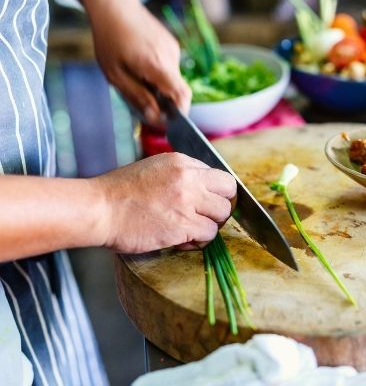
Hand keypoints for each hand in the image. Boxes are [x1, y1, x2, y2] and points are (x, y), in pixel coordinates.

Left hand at [86, 0, 190, 126]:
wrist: (115, 7)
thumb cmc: (110, 40)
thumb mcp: (116, 75)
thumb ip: (138, 97)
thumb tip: (154, 118)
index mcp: (157, 66)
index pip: (182, 95)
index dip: (181, 112)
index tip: (171, 122)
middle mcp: (170, 58)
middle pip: (176, 89)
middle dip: (164, 100)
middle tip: (145, 102)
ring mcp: (172, 49)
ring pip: (172, 78)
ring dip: (159, 85)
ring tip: (137, 77)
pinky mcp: (171, 44)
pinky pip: (169, 67)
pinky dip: (159, 73)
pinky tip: (142, 64)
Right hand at [92, 153, 236, 252]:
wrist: (98, 208)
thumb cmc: (119, 193)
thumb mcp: (154, 169)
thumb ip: (180, 175)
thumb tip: (202, 189)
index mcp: (182, 162)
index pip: (220, 176)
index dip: (217, 193)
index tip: (208, 203)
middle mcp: (189, 178)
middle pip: (229, 193)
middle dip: (220, 207)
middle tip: (206, 217)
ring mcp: (188, 201)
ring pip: (222, 215)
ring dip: (210, 225)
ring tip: (190, 230)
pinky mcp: (183, 224)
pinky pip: (209, 234)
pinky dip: (199, 241)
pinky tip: (182, 240)